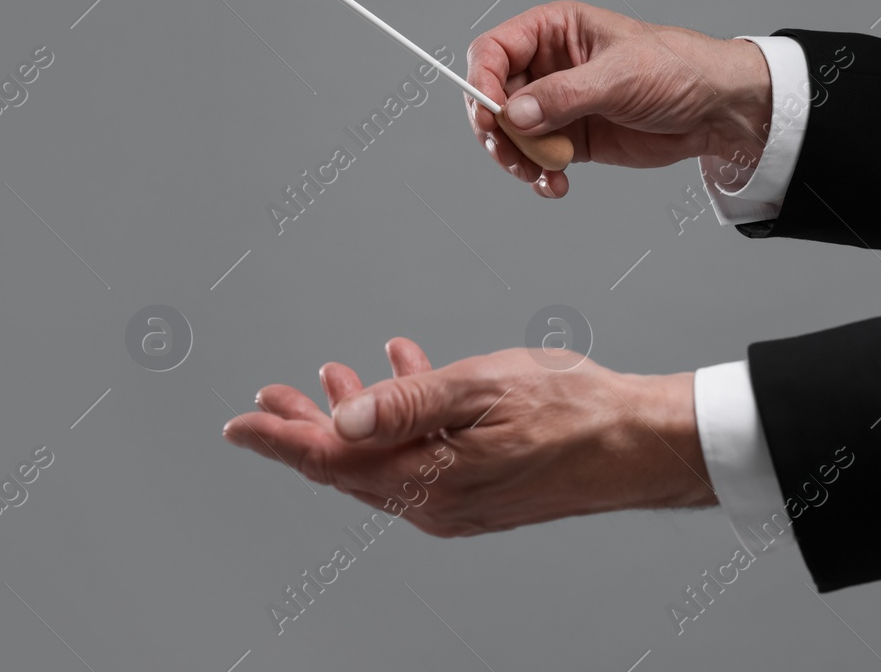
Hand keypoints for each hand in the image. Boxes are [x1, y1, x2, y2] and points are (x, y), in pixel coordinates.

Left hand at [222, 337, 715, 536]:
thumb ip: (409, 401)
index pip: (329, 460)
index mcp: (427, 479)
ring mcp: (455, 503)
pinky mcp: (477, 493)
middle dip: (305, 428)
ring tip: (334, 379)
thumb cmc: (574, 410)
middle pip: (346, 466)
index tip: (240, 424)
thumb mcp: (483, 387)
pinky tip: (402, 377)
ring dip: (354, 420)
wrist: (640, 446)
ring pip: (380, 461)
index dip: (280, 438)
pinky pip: (417, 460)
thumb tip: (342, 417)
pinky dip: (399, 421)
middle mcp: (434, 503)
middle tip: (273, 397)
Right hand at [466, 0, 772, 196]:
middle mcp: (548, 66)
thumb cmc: (677, 69)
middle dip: (495, 129)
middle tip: (510, 154)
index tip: (489, 115)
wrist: (716, 110)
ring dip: (515, 158)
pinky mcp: (570, 138)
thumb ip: (563, 94)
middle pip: (492, 96)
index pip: (493, 50)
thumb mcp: (620, 75)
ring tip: (538, 173)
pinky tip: (556, 184)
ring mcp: (556, 104)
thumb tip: (513, 114)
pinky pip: (536, 158)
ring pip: (509, 134)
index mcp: (554, 30)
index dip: (481, 81)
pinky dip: (537, 175)